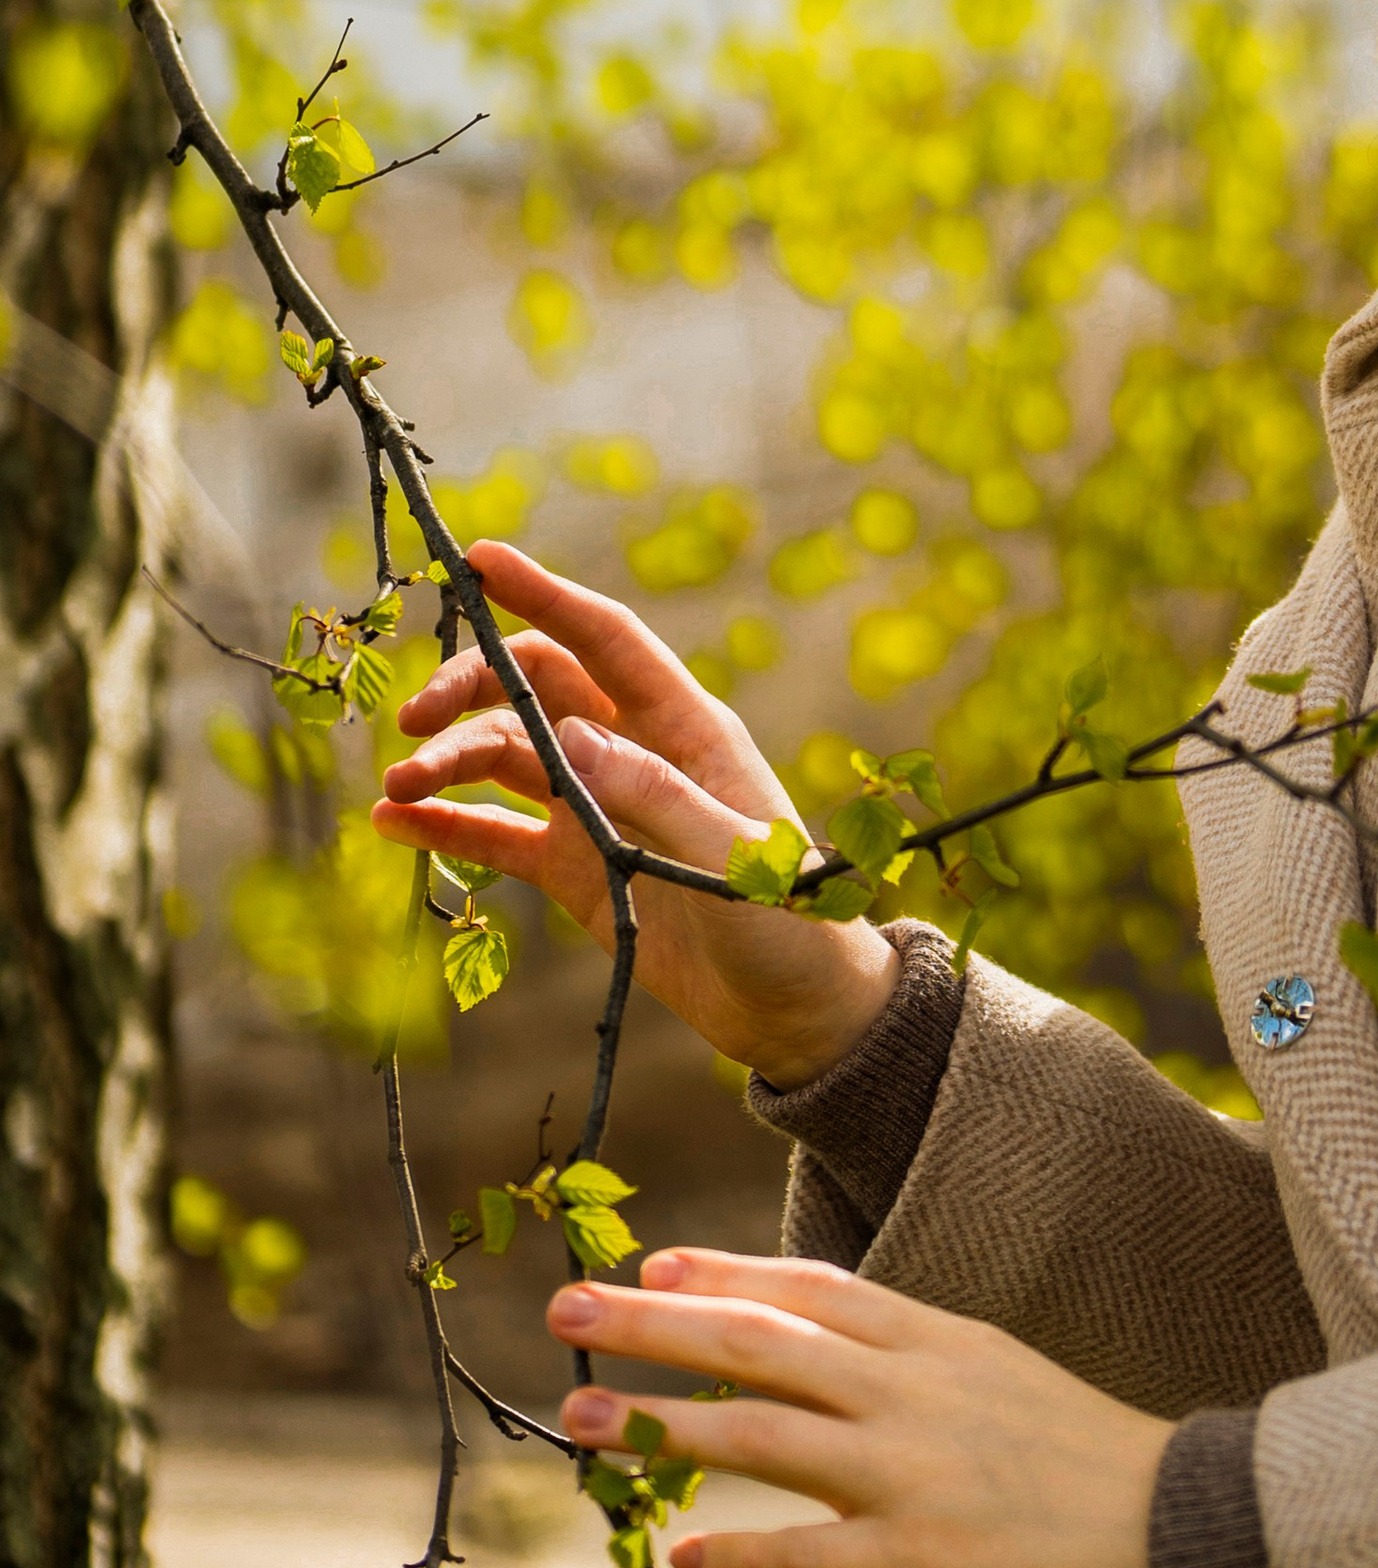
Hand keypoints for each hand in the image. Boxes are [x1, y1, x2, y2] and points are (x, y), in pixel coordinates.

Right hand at [370, 542, 896, 1087]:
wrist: (794, 1009)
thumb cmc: (789, 920)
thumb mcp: (730, 857)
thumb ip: (654, 796)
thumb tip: (567, 733)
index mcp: (684, 727)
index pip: (604, 639)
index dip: (544, 593)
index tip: (478, 559)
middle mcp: (632, 753)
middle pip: (535, 690)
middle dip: (470, 690)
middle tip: (411, 722)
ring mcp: (598, 809)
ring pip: (507, 757)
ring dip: (447, 762)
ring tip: (396, 788)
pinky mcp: (575, 868)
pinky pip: (498, 833)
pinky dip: (448, 823)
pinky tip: (394, 823)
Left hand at [549, 1250, 1169, 1567]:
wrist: (1182, 1522)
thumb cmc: (1087, 1453)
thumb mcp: (999, 1372)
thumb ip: (912, 1359)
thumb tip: (823, 1352)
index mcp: (935, 1338)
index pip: (808, 1288)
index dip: (722, 1272)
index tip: (648, 1265)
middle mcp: (912, 1390)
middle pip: (762, 1341)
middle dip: (657, 1323)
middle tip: (566, 1310)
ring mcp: (913, 1472)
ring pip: (766, 1435)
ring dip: (668, 1427)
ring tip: (587, 1422)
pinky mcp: (923, 1559)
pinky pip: (813, 1555)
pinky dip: (744, 1555)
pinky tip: (684, 1560)